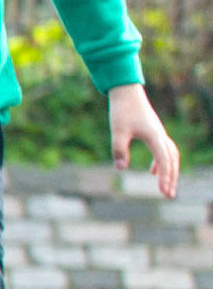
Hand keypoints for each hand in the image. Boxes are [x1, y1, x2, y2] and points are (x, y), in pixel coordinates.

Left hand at [110, 83, 183, 197]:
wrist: (126, 92)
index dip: (165, 176)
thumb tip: (121, 168)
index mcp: (154, 136)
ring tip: (165, 187)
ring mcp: (159, 133)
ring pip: (171, 156)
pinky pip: (164, 150)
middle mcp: (161, 135)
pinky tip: (153, 172)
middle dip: (171, 178)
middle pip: (172, 160)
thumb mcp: (117, 131)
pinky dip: (162, 162)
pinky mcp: (154, 132)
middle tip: (169, 196)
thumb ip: (119, 149)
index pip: (164, 160)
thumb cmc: (121, 111)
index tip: (163, 191)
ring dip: (169, 171)